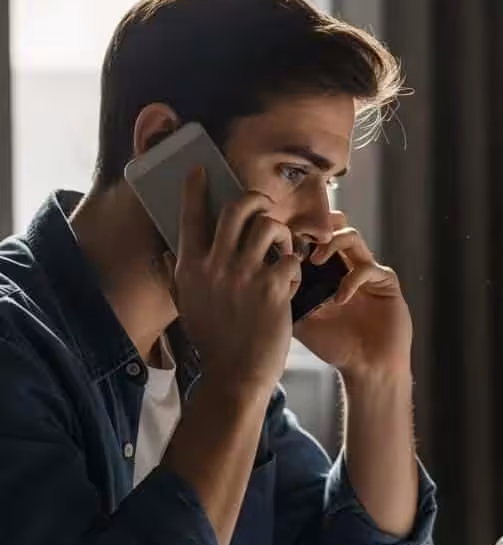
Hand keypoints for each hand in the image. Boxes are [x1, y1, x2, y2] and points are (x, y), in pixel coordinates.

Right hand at [172, 168, 300, 395]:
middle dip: (254, 200)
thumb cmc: (213, 342)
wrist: (236, 374)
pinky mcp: (273, 288)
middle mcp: (216, 265)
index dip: (194, 189)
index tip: (199, 170)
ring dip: (280, 233)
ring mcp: (245, 275)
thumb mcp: (186, 306)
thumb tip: (164, 255)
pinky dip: (295, 265)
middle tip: (263, 208)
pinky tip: (293, 279)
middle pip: (237, 208)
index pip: (190, 217)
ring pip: (268, 226)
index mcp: (191, 267)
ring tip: (282, 249)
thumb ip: (176, 277)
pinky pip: (290, 259)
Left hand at [293, 213, 412, 378]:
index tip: (282, 239)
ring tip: (317, 262)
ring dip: (332, 244)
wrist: (368, 368)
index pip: (314, 238)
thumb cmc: (336, 347)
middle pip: (335, 226)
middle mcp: (348, 266)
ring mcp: (368, 272)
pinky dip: (351, 279)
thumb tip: (260, 278)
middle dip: (318, 227)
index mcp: (328, 271)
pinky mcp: (386, 281)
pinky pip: (367, 268)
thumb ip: (287, 298)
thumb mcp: (301, 321)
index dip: (300, 233)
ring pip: (352, 237)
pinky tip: (340, 299)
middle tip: (302, 240)